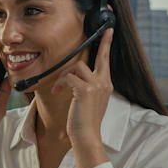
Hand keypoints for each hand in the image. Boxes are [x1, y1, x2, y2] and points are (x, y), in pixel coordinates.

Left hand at [51, 28, 113, 148]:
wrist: (86, 135)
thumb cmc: (85, 120)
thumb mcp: (90, 100)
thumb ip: (87, 86)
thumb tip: (75, 78)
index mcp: (105, 85)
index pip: (106, 62)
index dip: (107, 45)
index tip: (109, 32)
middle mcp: (104, 83)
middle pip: (101, 57)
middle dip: (103, 43)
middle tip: (105, 32)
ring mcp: (96, 85)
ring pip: (77, 66)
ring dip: (64, 75)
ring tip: (59, 88)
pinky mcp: (85, 90)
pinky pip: (68, 77)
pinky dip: (60, 83)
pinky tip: (57, 92)